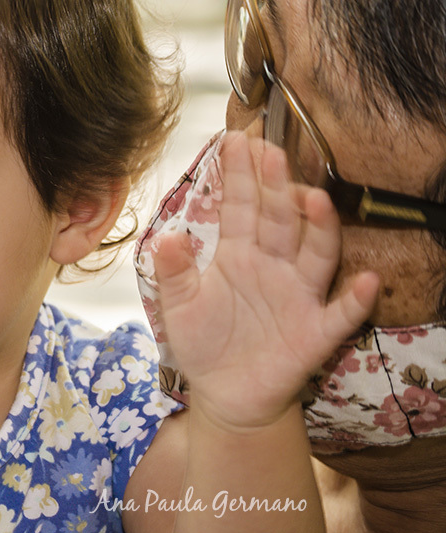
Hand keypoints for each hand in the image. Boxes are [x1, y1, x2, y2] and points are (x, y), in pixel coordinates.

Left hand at [152, 132, 378, 430]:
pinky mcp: (316, 332)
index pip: (241, 206)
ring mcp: (298, 296)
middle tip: (271, 150)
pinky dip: (355, 299)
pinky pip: (341, 313)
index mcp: (237, 254)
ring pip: (315, 254)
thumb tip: (165, 238)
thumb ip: (174, 273)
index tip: (236, 139)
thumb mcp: (178, 307)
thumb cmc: (204, 341)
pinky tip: (367, 280)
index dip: (240, 175)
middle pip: (279, 219)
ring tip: (313, 200)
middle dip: (275, 186)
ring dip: (318, 228)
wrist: (225, 393)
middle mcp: (273, 266)